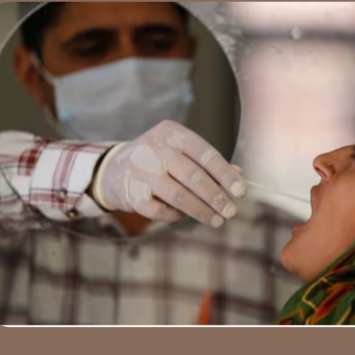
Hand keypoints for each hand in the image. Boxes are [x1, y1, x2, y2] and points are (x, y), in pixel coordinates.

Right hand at [90, 120, 246, 227]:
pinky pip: (161, 211)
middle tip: (232, 212)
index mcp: (171, 133)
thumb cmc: (158, 160)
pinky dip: (176, 216)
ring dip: (201, 211)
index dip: (225, 174)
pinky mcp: (132, 193)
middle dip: (216, 197)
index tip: (241, 191)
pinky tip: (185, 217)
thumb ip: (208, 163)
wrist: (113, 169)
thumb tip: (239, 176)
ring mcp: (141, 171)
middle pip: (194, 176)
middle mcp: (154, 148)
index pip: (205, 154)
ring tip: (218, 221)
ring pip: (179, 195)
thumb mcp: (180, 152)